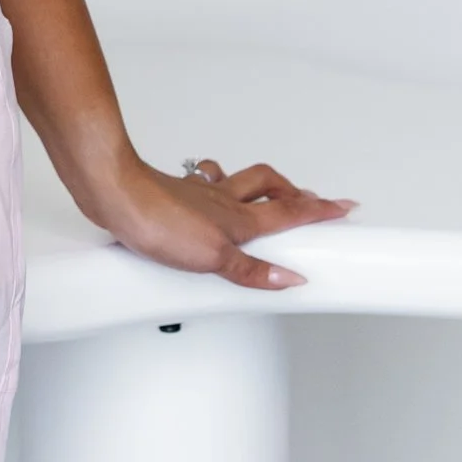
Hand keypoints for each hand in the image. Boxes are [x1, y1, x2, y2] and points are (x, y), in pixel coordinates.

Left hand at [79, 150, 353, 292]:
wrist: (114, 193)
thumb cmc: (158, 221)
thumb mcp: (213, 258)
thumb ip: (252, 270)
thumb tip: (291, 279)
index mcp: (240, 219)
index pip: (291, 213)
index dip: (321, 210)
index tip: (346, 207)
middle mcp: (224, 201)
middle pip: (270, 187)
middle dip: (295, 192)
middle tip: (311, 199)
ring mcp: (199, 194)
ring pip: (240, 182)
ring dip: (260, 184)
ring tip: (273, 189)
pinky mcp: (174, 194)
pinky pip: (204, 184)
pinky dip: (215, 184)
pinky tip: (209, 190)